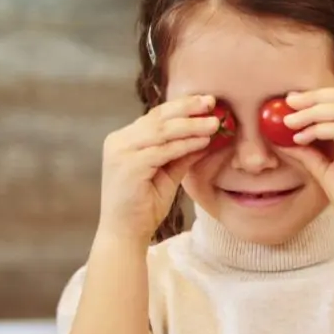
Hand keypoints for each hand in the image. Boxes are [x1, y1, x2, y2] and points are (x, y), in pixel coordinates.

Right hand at [98, 95, 221, 241]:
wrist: (124, 231)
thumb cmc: (145, 205)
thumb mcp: (168, 175)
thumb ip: (182, 155)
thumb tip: (207, 138)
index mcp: (125, 140)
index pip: (155, 117)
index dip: (181, 107)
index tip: (206, 101)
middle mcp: (119, 141)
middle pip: (157, 118)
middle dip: (187, 108)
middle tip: (212, 101)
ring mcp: (121, 152)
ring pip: (161, 132)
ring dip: (191, 125)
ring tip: (215, 122)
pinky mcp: (129, 166)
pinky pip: (163, 150)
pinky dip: (185, 144)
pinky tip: (203, 140)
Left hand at [278, 87, 333, 234]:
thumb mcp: (325, 170)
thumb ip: (308, 153)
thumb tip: (282, 140)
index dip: (315, 96)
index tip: (290, 101)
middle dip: (311, 97)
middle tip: (287, 103)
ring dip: (309, 112)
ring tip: (288, 122)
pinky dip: (316, 130)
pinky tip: (300, 138)